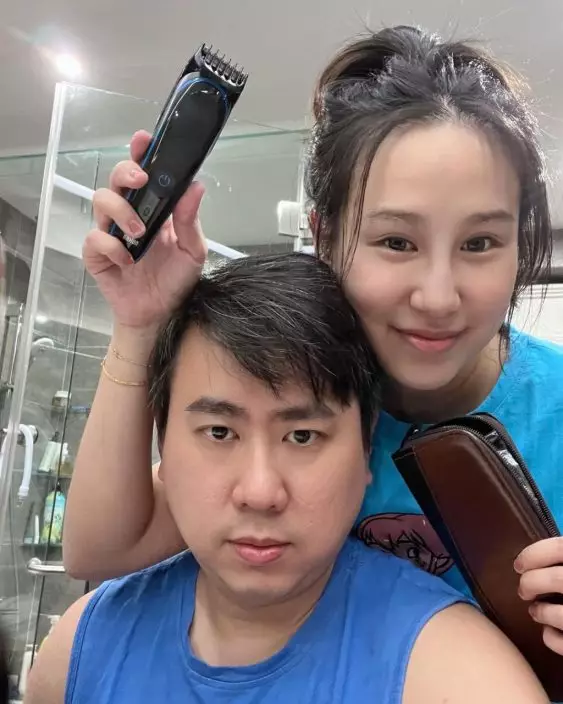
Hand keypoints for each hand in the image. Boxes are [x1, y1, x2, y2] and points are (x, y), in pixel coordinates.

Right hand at [83, 130, 206, 329]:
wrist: (159, 314)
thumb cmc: (175, 282)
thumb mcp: (193, 252)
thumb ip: (191, 221)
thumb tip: (196, 185)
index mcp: (154, 209)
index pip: (143, 173)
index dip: (139, 152)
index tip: (143, 139)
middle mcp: (129, 214)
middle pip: (116, 178)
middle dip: (125, 172)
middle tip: (141, 179)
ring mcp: (110, 233)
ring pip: (100, 201)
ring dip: (121, 211)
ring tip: (140, 233)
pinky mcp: (97, 255)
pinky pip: (94, 239)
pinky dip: (111, 246)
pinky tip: (128, 261)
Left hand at [515, 537, 562, 654]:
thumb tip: (539, 557)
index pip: (559, 547)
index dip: (533, 554)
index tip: (519, 565)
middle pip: (557, 580)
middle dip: (531, 584)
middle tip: (523, 590)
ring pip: (561, 615)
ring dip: (540, 612)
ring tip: (535, 611)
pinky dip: (552, 638)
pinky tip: (550, 633)